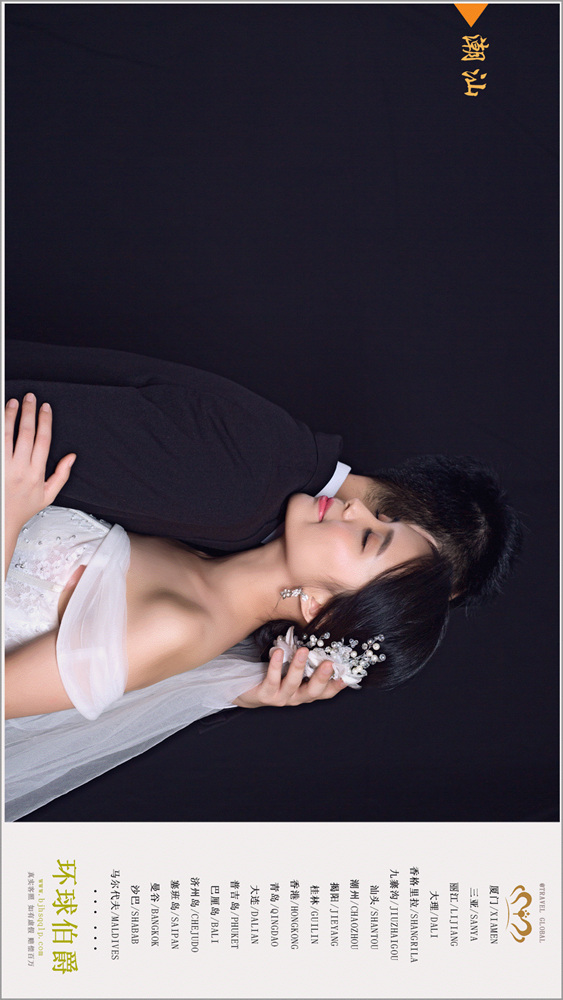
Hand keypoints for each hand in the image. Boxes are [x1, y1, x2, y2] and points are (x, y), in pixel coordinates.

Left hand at [5, 393, 75, 533]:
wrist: (0, 521)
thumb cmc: (21, 509)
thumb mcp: (48, 496)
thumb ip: (61, 475)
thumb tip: (71, 457)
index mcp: (35, 474)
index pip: (43, 440)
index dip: (45, 421)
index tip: (45, 408)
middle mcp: (19, 469)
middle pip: (26, 433)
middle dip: (29, 412)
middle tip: (30, 398)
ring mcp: (4, 467)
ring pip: (7, 435)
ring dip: (10, 416)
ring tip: (12, 403)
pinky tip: (1, 419)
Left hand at [233, 646, 346, 708]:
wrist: (248, 690)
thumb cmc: (275, 676)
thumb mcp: (294, 671)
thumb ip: (308, 664)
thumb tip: (323, 645)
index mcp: (305, 693)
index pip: (325, 693)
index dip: (336, 686)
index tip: (346, 675)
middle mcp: (295, 698)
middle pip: (312, 692)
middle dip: (321, 678)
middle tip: (329, 663)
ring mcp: (280, 698)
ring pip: (292, 684)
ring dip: (299, 667)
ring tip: (303, 651)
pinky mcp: (265, 695)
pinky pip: (271, 680)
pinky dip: (275, 665)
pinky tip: (278, 652)